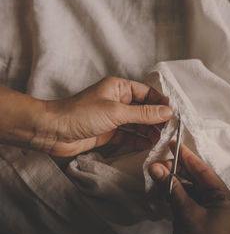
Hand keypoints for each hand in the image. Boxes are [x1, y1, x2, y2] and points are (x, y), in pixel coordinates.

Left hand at [0, 77, 172, 156]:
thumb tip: (167, 112)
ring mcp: (113, 117)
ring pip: (137, 123)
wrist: (53, 131)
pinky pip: (128, 135)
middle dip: (156, 120)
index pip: (147, 93)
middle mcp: (117, 101)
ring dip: (149, 131)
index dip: (160, 104)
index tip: (172, 115)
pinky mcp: (108, 132)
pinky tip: (148, 145)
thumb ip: (143, 113)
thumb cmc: (80, 114)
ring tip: (161, 140)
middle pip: (143, 109)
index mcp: (119, 88)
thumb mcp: (116, 111)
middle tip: (168, 131)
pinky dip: (138, 140)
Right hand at [148, 142, 229, 233]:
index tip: (174, 144)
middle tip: (160, 160)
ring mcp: (207, 209)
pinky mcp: (198, 216)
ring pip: (189, 188)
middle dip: (178, 168)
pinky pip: (186, 198)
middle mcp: (218, 201)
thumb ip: (172, 188)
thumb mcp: (186, 213)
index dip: (188, 157)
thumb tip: (155, 167)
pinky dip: (174, 193)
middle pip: (196, 178)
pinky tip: (163, 186)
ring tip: (158, 172)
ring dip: (174, 180)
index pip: (204, 171)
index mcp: (223, 198)